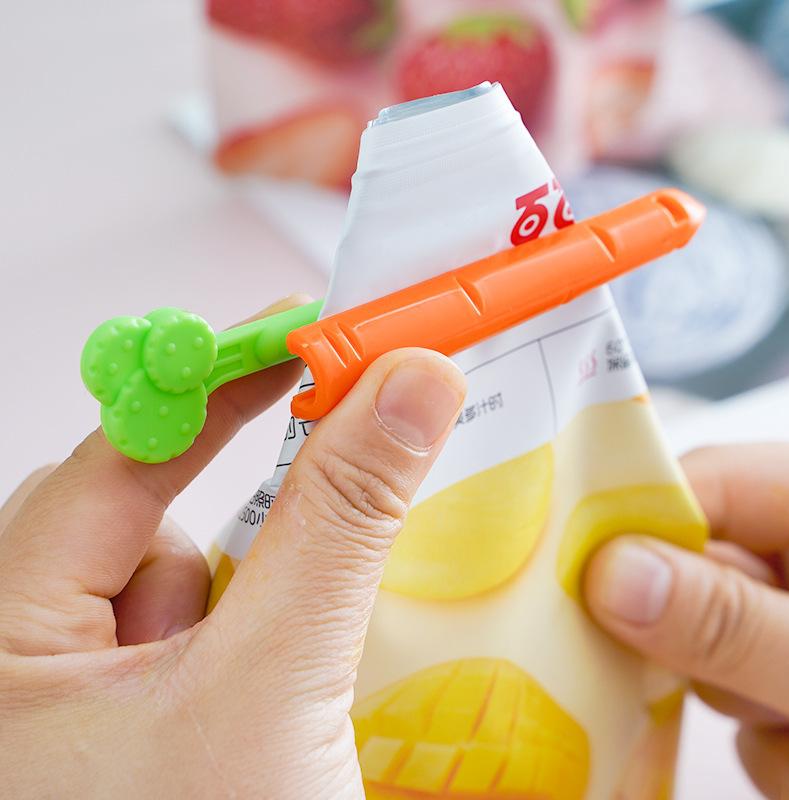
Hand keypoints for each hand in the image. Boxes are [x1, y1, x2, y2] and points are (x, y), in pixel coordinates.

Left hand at [0, 297, 465, 798]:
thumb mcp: (270, 687)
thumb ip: (340, 523)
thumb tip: (409, 386)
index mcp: (4, 640)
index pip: (117, 455)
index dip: (218, 382)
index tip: (306, 332)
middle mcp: (26, 663)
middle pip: (148, 520)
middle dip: (250, 502)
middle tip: (343, 463)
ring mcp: (83, 704)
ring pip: (183, 588)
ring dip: (256, 591)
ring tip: (298, 654)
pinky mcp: (143, 730)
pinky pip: (204, 640)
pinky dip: (258, 634)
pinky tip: (290, 691)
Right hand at [585, 444, 788, 799]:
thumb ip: (730, 619)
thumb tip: (606, 574)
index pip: (693, 485)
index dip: (625, 528)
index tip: (573, 585)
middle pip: (689, 577)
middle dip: (697, 646)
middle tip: (738, 687)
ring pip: (718, 661)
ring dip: (756, 716)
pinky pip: (756, 714)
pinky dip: (782, 749)